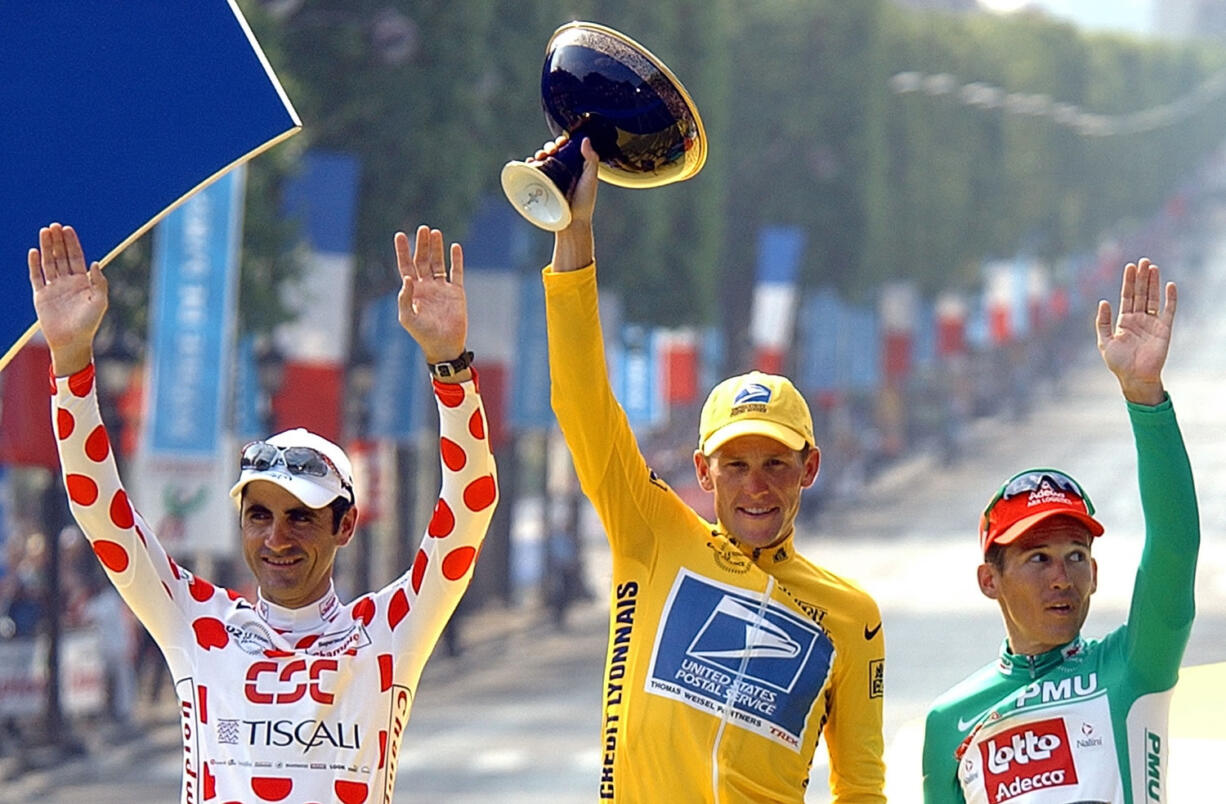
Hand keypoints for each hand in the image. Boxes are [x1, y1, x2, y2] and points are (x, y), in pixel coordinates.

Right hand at [28, 223, 107, 375]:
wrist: (72, 342)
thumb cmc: (89, 323)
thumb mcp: (100, 301)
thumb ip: (99, 282)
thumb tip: (95, 263)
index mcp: (82, 282)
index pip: (76, 258)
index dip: (72, 243)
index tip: (68, 229)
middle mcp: (67, 283)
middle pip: (61, 256)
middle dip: (58, 241)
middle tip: (54, 225)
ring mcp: (53, 288)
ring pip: (48, 263)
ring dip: (46, 247)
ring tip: (45, 232)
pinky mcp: (40, 296)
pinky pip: (36, 277)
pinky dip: (34, 264)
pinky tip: (34, 251)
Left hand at [393, 225, 467, 368]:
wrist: (445, 345)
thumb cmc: (423, 334)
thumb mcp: (408, 318)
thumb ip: (405, 298)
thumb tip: (407, 278)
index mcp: (413, 291)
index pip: (405, 266)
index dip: (402, 251)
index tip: (400, 235)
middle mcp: (426, 287)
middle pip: (422, 260)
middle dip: (422, 245)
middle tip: (423, 229)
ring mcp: (442, 288)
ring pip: (438, 263)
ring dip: (436, 248)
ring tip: (435, 232)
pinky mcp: (456, 292)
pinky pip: (456, 272)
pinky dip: (456, 259)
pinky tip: (454, 247)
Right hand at [541, 136, 597, 272]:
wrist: (572, 222)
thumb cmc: (584, 202)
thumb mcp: (591, 178)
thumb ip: (591, 159)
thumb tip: (585, 139)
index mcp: (575, 167)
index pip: (566, 149)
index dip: (562, 142)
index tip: (560, 143)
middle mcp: (563, 172)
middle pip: (553, 154)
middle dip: (548, 147)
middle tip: (549, 151)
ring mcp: (552, 180)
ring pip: (542, 162)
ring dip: (538, 154)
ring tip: (538, 157)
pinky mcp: (542, 188)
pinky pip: (534, 173)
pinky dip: (530, 165)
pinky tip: (530, 163)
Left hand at [1095, 257, 1174, 405]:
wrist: (1135, 377)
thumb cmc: (1118, 362)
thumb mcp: (1104, 342)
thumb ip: (1103, 323)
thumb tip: (1103, 302)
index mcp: (1124, 321)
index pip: (1127, 297)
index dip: (1128, 282)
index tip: (1130, 267)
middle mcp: (1139, 319)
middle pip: (1141, 294)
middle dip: (1142, 278)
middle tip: (1144, 261)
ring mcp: (1152, 323)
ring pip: (1153, 298)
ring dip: (1154, 283)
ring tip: (1153, 267)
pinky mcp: (1164, 329)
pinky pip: (1168, 311)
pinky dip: (1170, 298)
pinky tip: (1170, 285)